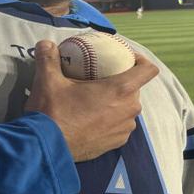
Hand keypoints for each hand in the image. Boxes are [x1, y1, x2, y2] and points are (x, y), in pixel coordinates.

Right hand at [25, 39, 159, 161]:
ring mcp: (125, 129)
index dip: (140, 60)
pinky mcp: (116, 143)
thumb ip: (48, 58)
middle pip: (135, 88)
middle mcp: (129, 110)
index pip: (147, 70)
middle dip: (122, 80)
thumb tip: (45, 43)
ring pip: (128, 108)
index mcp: (120, 90)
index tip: (125, 58)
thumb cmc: (53, 113)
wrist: (48, 150)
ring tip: (97, 98)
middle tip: (102, 76)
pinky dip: (111, 118)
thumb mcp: (48, 81)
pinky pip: (120, 124)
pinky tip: (94, 116)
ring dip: (117, 101)